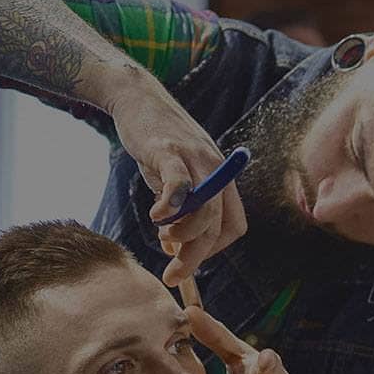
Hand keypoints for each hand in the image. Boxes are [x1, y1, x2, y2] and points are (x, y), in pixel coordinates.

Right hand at [108, 80, 247, 287]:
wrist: (139, 98)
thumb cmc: (158, 144)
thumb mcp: (177, 179)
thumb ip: (181, 210)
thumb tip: (173, 245)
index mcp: (223, 180)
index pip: (234, 226)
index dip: (214, 249)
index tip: (189, 257)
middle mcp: (216, 170)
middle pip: (218, 225)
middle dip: (197, 256)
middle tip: (174, 275)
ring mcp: (195, 159)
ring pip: (204, 210)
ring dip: (184, 237)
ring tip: (163, 241)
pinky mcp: (169, 150)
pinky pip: (179, 183)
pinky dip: (170, 206)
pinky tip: (156, 217)